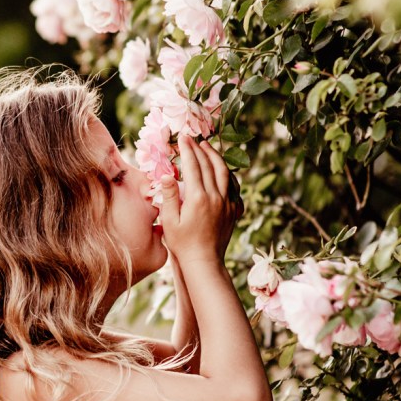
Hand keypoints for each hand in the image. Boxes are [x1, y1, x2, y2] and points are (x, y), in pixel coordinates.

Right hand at [159, 134, 239, 265]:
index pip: (193, 166)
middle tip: (193, 138)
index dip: (187, 150)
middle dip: (200, 149)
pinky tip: (222, 171)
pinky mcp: (234, 210)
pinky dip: (227, 175)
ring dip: (216, 157)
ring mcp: (228, 203)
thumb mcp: (169, 221)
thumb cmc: (182, 244)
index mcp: (198, 198)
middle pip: (209, 165)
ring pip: (225, 173)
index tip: (182, 138)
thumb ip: (169, 196)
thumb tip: (167, 175)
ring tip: (207, 147)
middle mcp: (216, 197)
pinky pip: (234, 187)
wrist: (204, 262)